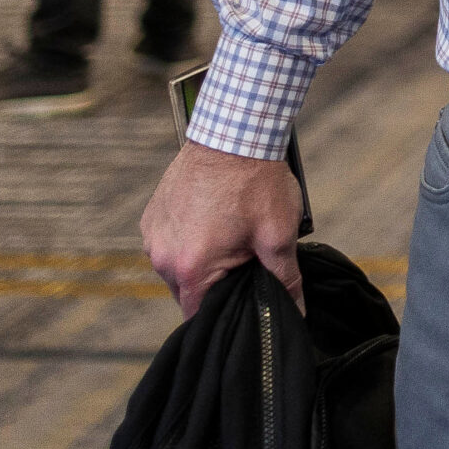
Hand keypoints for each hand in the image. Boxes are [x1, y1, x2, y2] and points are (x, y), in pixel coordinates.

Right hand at [141, 141, 305, 317]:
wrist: (235, 133)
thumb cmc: (256, 182)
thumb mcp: (278, 235)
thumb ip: (284, 279)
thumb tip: (296, 311)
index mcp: (190, 267)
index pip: (199, 315)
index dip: (225, 313)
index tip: (242, 302)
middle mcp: (162, 255)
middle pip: (188, 292)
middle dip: (216, 284)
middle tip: (245, 262)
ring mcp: (154, 234)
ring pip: (178, 267)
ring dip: (201, 261)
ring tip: (231, 235)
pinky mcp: (153, 215)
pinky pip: (170, 242)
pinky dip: (189, 239)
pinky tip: (215, 220)